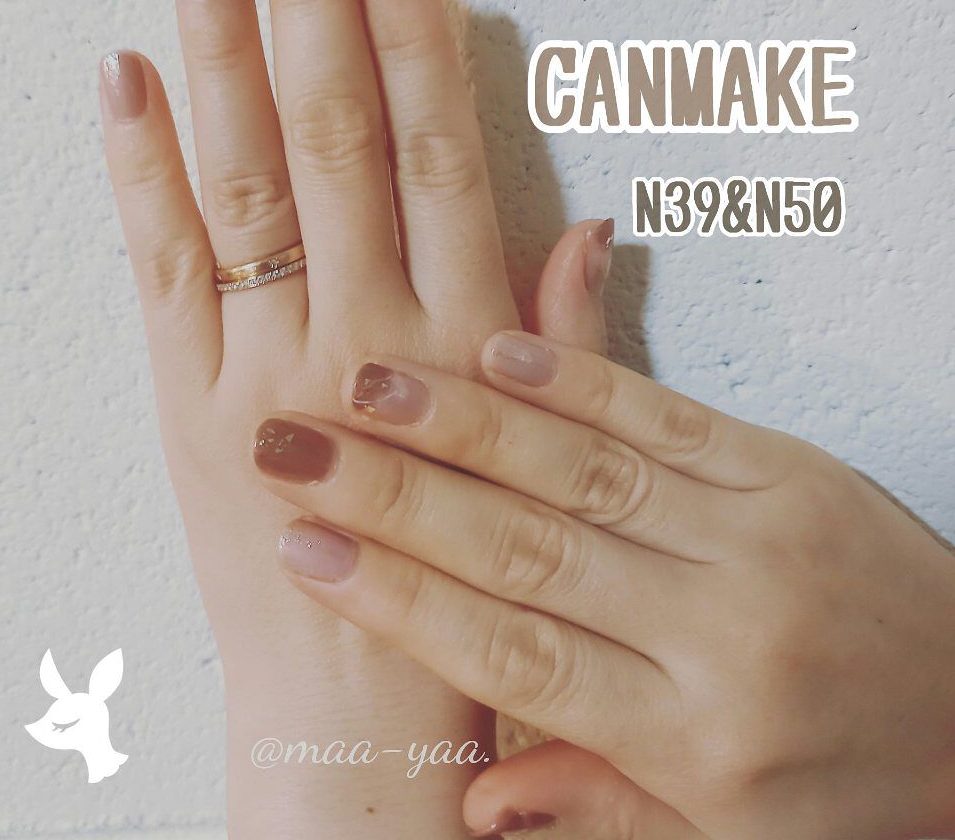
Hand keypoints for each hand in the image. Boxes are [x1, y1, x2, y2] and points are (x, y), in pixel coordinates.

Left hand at [98, 0, 613, 835]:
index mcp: (453, 345)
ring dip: (223, 47)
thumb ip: (563, 342)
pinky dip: (137, 169)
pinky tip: (126, 76)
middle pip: (332, 133)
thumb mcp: (539, 465)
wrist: (358, 712)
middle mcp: (359, 337)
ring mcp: (261, 364)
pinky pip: (159, 267)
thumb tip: (590, 234)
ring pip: (244, 178)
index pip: (434, 155)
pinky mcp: (185, 403)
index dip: (412, 38)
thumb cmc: (462, 586)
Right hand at [252, 333, 954, 838]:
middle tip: (298, 444)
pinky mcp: (783, 464)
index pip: (511, 653)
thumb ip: (598, 802)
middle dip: (396, 493)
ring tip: (370, 382)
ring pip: (582, 467)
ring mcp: (752, 528)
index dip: (396, 597)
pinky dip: (578, 378)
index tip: (304, 547)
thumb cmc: (841, 782)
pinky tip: (501, 347)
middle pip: (526, 547)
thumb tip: (473, 792)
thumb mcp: (724, 833)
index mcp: (691, 733)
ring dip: (467, 419)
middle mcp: (716, 624)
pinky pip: (665, 415)